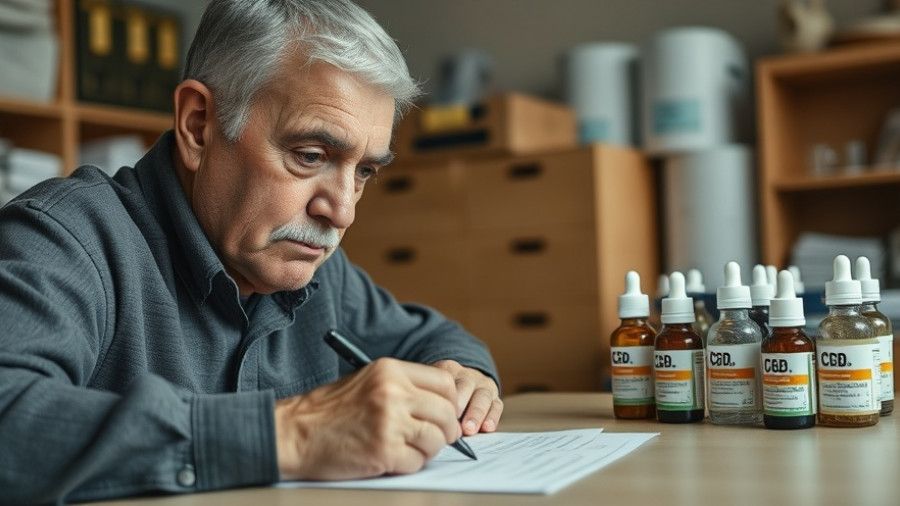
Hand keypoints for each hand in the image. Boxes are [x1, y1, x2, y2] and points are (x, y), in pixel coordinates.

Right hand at [274, 358, 460, 480]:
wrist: (293, 433)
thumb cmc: (328, 411)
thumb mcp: (368, 382)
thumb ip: (404, 387)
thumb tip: (442, 404)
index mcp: (390, 370)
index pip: (445, 383)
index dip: (450, 403)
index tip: (443, 415)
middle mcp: (393, 392)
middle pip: (446, 413)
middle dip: (445, 431)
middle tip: (431, 438)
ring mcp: (390, 422)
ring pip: (437, 439)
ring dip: (426, 449)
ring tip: (405, 448)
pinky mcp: (384, 451)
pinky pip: (417, 462)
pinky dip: (408, 465)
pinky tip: (389, 459)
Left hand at [432, 360, 502, 435]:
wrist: (463, 383)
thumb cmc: (442, 392)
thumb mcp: (434, 386)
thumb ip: (432, 397)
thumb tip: (429, 419)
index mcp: (450, 369)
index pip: (447, 379)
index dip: (446, 395)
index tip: (442, 410)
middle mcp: (469, 375)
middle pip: (466, 386)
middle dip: (462, 405)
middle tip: (453, 419)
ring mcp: (484, 386)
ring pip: (483, 397)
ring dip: (476, 414)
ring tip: (470, 429)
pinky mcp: (495, 398)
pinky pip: (496, 406)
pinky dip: (493, 417)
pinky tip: (488, 428)